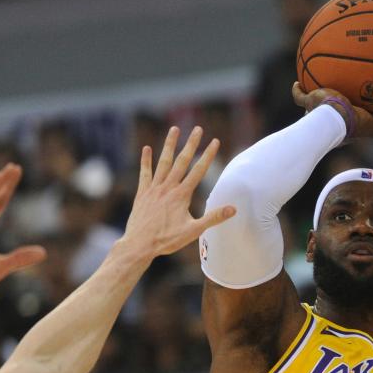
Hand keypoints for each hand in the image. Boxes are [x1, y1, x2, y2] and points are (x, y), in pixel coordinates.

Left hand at [121, 126, 235, 257]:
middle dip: (191, 144)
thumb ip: (213, 218)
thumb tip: (233, 209)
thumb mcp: (193, 231)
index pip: (198, 171)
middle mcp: (168, 188)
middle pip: (182, 161)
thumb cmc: (166, 240)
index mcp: (181, 195)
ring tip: (175, 129)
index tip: (215, 141)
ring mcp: (154, 189)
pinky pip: (145, 173)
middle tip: (198, 129)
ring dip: (170, 145)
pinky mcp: (142, 193)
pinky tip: (147, 148)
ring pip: (163, 162)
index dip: (208, 155)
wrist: (139, 244)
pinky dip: (146, 161)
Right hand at [292, 82, 372, 137]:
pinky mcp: (308, 101)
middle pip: (325, 111)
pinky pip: (299, 95)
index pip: (343, 119)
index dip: (346, 116)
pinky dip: (297, 90)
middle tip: (331, 97)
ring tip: (312, 84)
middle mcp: (326, 117)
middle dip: (326, 105)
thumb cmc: (353, 124)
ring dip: (311, 95)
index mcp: (341, 124)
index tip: (348, 112)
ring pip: (311, 101)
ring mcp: (315, 109)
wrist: (333, 119)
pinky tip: (297, 82)